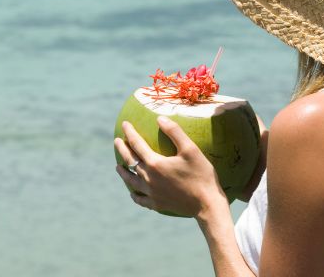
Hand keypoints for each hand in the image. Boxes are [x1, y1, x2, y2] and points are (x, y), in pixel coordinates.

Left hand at [113, 116, 227, 217]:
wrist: (207, 205)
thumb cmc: (201, 175)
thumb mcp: (191, 149)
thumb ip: (174, 132)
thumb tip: (160, 118)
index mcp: (155, 163)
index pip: (137, 143)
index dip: (129, 132)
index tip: (124, 124)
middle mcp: (149, 178)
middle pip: (129, 160)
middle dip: (122, 149)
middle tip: (116, 141)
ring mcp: (151, 193)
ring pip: (131, 180)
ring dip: (123, 171)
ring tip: (118, 166)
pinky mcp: (156, 204)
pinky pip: (139, 198)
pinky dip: (134, 193)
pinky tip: (132, 191)